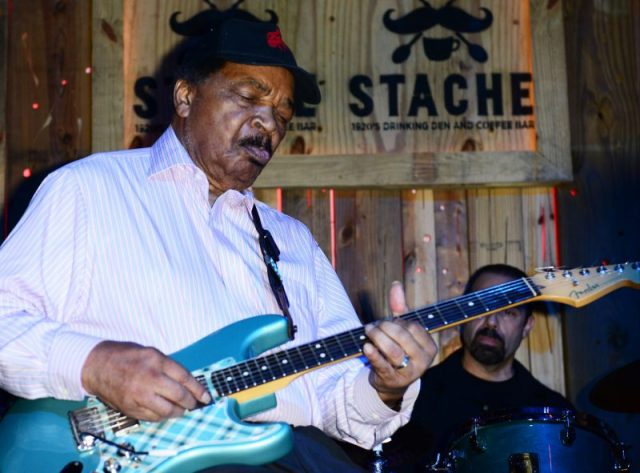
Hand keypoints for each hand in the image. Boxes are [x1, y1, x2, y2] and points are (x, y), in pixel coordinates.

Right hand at [81, 341, 211, 421]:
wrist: (96, 365)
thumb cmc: (126, 356)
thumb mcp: (150, 352)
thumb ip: (167, 366)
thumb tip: (187, 382)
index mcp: (156, 360)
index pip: (185, 378)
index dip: (198, 389)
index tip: (206, 397)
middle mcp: (149, 378)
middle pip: (179, 395)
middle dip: (190, 402)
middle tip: (193, 404)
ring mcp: (139, 395)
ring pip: (167, 410)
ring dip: (178, 412)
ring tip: (180, 410)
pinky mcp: (130, 408)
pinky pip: (152, 417)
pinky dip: (162, 416)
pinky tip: (164, 412)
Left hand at [363, 281, 436, 407]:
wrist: (392, 382)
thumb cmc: (399, 350)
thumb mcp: (402, 330)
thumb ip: (400, 308)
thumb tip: (396, 284)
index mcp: (429, 346)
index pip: (413, 326)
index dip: (397, 322)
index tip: (387, 322)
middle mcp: (423, 360)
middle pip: (402, 337)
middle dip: (384, 328)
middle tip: (371, 326)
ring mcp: (409, 372)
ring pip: (393, 351)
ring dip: (377, 338)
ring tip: (367, 333)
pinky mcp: (393, 380)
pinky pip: (383, 365)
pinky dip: (373, 354)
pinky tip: (366, 346)